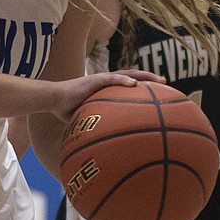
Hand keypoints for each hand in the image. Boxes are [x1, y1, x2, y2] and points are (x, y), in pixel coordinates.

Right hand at [52, 71, 166, 122]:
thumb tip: (108, 144)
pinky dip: (123, 81)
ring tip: (157, 80)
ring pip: (127, 74)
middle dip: (150, 79)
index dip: (144, 87)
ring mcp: (101, 79)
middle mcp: (107, 82)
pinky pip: (112, 79)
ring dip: (143, 76)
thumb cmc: (69, 111)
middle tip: (166, 82)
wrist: (54, 100)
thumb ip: (99, 126)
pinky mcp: (94, 80)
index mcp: (108, 90)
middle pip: (133, 77)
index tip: (159, 92)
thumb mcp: (88, 119)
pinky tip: (134, 84)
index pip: (129, 85)